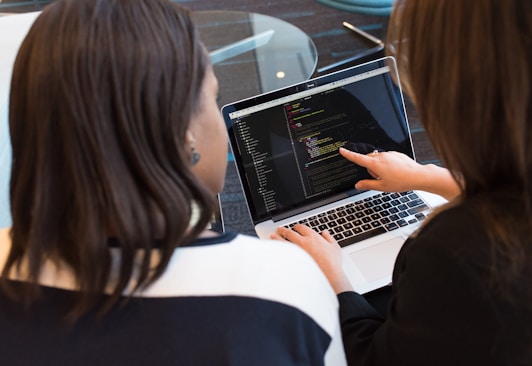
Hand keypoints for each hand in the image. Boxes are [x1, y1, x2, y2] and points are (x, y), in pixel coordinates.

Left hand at [271, 224, 353, 293]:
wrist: (328, 275)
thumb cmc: (332, 263)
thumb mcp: (334, 247)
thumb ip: (329, 238)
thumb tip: (325, 233)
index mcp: (313, 237)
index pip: (302, 228)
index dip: (298, 226)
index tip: (295, 227)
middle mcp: (303, 242)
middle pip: (290, 233)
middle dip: (284, 230)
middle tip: (280, 229)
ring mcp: (296, 251)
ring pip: (283, 241)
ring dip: (277, 238)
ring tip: (273, 236)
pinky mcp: (293, 260)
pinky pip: (283, 253)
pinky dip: (278, 250)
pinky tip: (274, 250)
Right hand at [339, 148, 459, 199]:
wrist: (418, 176)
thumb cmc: (401, 181)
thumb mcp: (382, 187)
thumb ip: (367, 185)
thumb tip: (358, 185)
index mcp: (375, 164)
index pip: (358, 158)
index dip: (348, 154)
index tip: (342, 150)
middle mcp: (381, 156)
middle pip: (368, 159)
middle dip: (369, 168)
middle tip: (378, 178)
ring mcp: (389, 154)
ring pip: (377, 159)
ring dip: (378, 166)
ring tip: (389, 176)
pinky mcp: (396, 154)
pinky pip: (386, 158)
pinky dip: (387, 164)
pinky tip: (395, 172)